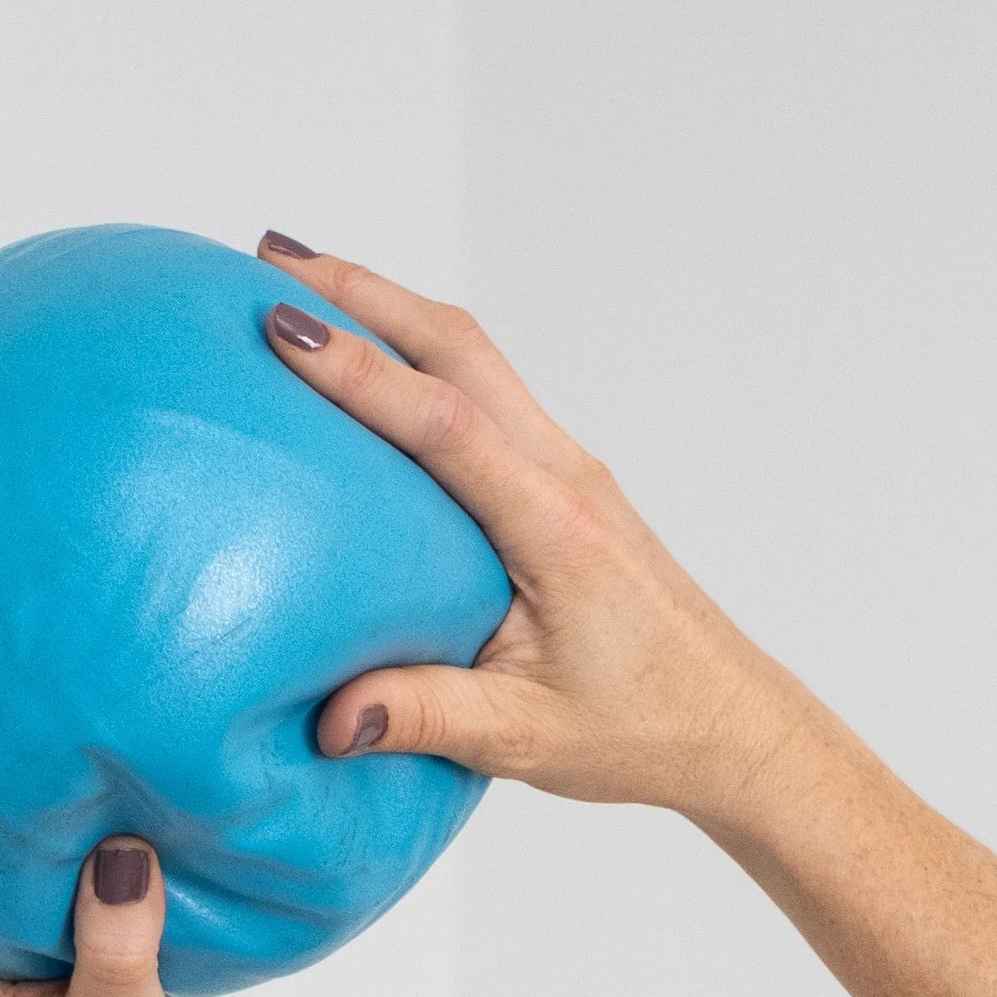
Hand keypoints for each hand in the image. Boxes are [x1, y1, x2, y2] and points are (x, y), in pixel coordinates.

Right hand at [253, 238, 839, 833]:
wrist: (730, 723)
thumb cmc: (644, 729)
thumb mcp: (529, 739)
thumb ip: (428, 719)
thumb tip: (331, 723)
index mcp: (556, 528)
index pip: (446, 424)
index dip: (361, 371)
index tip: (280, 326)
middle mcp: (565, 477)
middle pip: (459, 350)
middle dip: (362, 292)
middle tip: (266, 256)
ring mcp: (569, 471)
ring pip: (475, 359)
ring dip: (390, 311)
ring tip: (300, 282)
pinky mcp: (564, 483)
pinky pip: (485, 396)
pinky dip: (420, 359)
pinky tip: (369, 366)